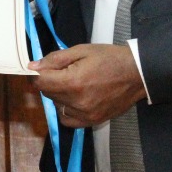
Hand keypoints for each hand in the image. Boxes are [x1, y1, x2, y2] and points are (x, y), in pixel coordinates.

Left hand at [29, 43, 144, 127]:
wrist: (137, 73)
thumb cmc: (110, 58)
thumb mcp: (81, 50)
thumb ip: (55, 59)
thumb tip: (33, 67)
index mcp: (73, 82)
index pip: (40, 82)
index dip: (36, 73)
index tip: (40, 68)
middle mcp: (77, 102)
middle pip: (47, 93)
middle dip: (50, 81)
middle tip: (64, 71)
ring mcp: (85, 114)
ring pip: (57, 105)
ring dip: (59, 94)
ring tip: (74, 83)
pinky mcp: (92, 121)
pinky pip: (67, 119)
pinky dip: (66, 109)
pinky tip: (74, 99)